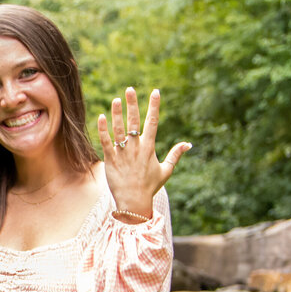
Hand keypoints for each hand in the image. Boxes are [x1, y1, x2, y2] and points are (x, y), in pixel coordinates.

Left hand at [97, 88, 191, 218]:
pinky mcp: (111, 160)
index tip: (155, 92)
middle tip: (130, 89)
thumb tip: (188, 144)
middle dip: (133, 104)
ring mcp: (123, 154)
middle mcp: (136, 148)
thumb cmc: (150, 187)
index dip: (154, 106)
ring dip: (117, 114)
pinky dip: (103, 130)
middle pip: (135, 122)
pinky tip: (101, 117)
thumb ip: (175, 155)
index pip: (153, 122)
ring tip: (116, 99)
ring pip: (119, 130)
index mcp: (150, 148)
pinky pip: (106, 142)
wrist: (134, 202)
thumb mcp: (166, 171)